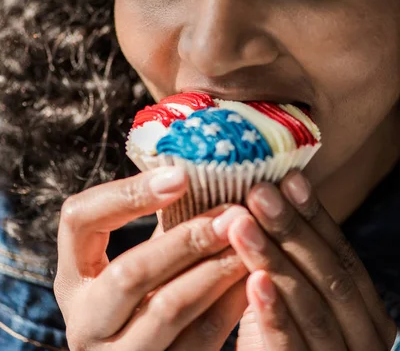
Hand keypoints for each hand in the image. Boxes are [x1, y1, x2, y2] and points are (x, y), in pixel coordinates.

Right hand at [54, 167, 248, 350]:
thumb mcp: (143, 258)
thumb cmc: (150, 293)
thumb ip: (163, 223)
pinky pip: (201, 339)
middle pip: (130, 272)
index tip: (180, 177)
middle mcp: (85, 321)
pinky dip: (231, 302)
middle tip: (233, 213)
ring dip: (216, 268)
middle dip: (186, 239)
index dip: (128, 194)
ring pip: (169, 307)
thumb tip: (205, 169)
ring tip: (250, 238)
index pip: (80, 219)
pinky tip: (255, 274)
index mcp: (75, 277)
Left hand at [227, 170, 397, 350]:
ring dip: (275, 259)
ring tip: (242, 223)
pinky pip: (292, 348)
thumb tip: (261, 204)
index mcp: (363, 313)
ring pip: (312, 306)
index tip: (290, 179)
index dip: (316, 217)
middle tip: (259, 191)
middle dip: (294, 230)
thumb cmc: (289, 347)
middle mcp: (363, 337)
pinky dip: (274, 314)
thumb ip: (291, 266)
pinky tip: (254, 282)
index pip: (343, 257)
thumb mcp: (299, 303)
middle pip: (331, 276)